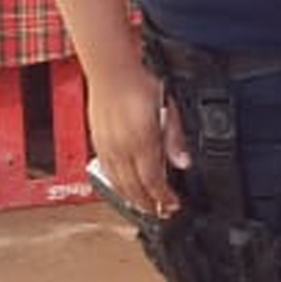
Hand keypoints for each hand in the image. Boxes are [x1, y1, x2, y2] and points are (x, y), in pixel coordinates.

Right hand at [89, 58, 188, 217]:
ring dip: (132, 198)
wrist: (111, 69)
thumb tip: (183, 162)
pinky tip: (123, 188)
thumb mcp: (169, 108)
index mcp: (142, 139)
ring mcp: (107, 146)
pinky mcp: (97, 142)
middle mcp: (122, 147)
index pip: (153, 180)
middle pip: (135, 187)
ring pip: (118, 183)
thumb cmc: (140, 83)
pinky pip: (106, 172)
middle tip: (162, 212)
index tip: (173, 205)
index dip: (164, 197)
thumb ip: (175, 138)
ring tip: (144, 206)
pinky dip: (116, 184)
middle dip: (149, 204)